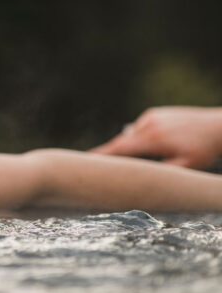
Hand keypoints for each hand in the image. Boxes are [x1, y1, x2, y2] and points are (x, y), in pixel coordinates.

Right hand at [91, 106, 221, 168]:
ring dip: (125, 147)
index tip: (84, 161)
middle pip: (119, 141)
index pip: (119, 149)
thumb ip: (160, 173)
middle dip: (106, 153)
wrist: (219, 125)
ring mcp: (151, 117)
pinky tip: (151, 145)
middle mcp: (147, 125)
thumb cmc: (205, 150)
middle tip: (92, 163)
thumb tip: (137, 178)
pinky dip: (138, 138)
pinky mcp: (155, 113)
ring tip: (125, 160)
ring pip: (129, 135)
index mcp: (152, 139)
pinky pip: (140, 128)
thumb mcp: (186, 167)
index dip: (101, 156)